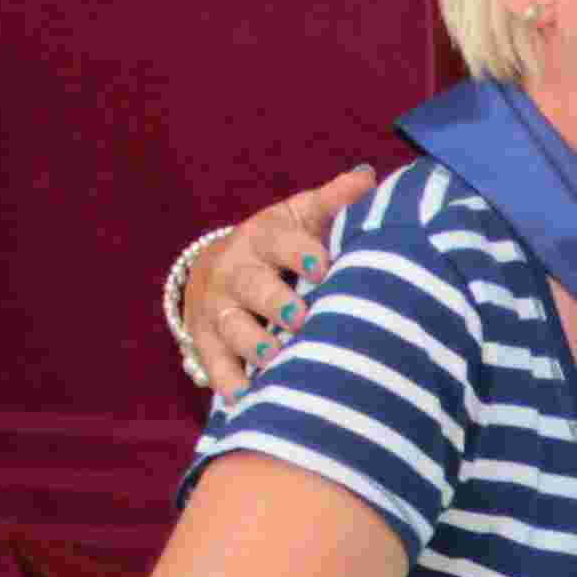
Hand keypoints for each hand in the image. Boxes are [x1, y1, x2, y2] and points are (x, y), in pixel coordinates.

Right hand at [185, 170, 376, 401]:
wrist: (217, 270)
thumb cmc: (278, 245)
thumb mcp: (300, 217)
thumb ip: (333, 202)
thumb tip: (369, 178)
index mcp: (263, 237)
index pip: (279, 240)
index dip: (299, 252)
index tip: (323, 267)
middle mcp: (236, 271)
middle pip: (251, 285)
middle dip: (274, 301)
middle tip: (301, 318)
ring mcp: (218, 309)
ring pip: (231, 326)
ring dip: (252, 343)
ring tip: (274, 359)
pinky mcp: (207, 342)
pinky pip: (215, 364)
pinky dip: (228, 381)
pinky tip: (245, 398)